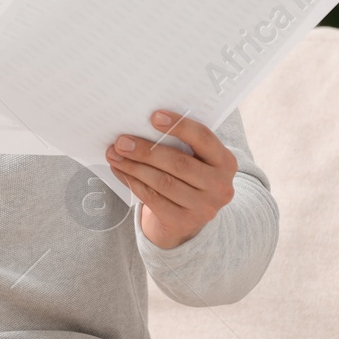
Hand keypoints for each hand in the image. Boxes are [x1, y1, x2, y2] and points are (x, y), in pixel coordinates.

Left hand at [105, 111, 237, 250]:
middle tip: (121, 141)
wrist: (186, 220)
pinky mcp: (184, 222)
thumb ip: (179, 145)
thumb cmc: (186, 178)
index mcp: (225, 162)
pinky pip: (153, 199)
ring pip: (163, 182)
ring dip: (134, 166)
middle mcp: (220, 186)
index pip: (204, 138)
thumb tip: (141, 126)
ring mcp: (204, 207)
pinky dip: (133, 182)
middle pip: (179, 163)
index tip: (154, 116)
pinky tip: (120, 171)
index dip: (179, 126)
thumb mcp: (194, 160)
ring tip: (114, 154)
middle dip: (146, 150)